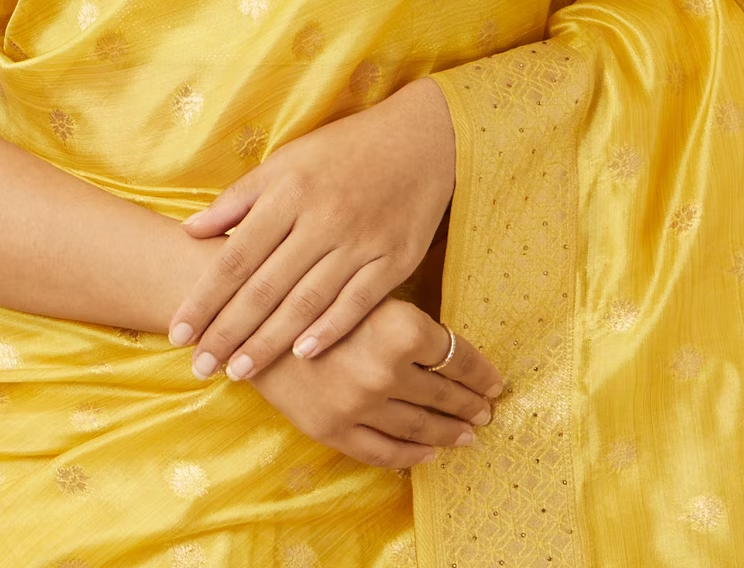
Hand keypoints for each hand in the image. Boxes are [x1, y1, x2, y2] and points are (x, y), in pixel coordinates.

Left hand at [167, 76, 455, 379]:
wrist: (421, 140)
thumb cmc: (343, 151)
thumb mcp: (287, 160)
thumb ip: (239, 198)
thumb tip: (190, 230)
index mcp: (288, 192)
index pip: (236, 256)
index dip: (205, 298)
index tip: (180, 333)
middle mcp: (320, 218)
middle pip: (266, 286)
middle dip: (228, 331)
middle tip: (199, 367)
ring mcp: (359, 241)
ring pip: (306, 301)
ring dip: (270, 341)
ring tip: (239, 372)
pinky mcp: (394, 258)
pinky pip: (358, 301)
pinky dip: (330, 329)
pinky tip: (303, 355)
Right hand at [245, 296, 502, 470]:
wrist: (247, 310)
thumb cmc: (312, 287)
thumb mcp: (369, 287)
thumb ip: (409, 318)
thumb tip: (453, 347)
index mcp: (401, 327)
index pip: (460, 357)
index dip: (483, 371)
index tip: (496, 380)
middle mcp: (386, 370)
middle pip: (446, 394)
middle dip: (472, 403)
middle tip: (489, 409)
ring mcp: (360, 406)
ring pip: (421, 427)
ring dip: (451, 431)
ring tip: (469, 433)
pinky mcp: (333, 429)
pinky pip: (384, 452)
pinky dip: (412, 455)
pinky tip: (429, 453)